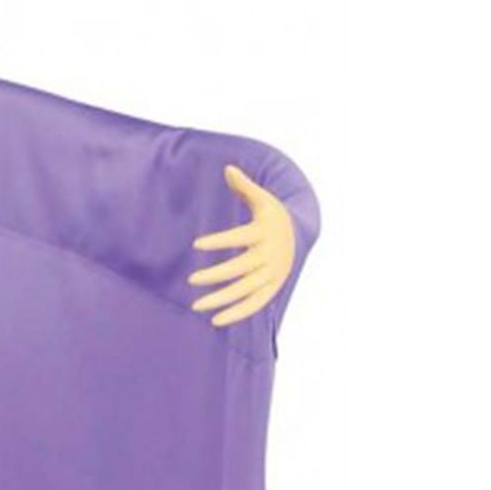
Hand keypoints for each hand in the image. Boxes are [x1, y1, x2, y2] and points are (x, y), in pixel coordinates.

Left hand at [187, 162, 295, 326]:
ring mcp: (272, 274)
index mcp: (264, 232)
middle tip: (191, 280)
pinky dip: (237, 313)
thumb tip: (228, 168)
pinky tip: (216, 320)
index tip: (196, 244)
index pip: (239, 237)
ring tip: (196, 306)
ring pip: (245, 290)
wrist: (298, 234)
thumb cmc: (272, 215)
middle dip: (216, 276)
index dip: (219, 240)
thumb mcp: (262, 198)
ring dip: (222, 300)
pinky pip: (255, 304)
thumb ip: (245, 186)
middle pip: (241, 269)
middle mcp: (269, 255)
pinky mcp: (272, 288)